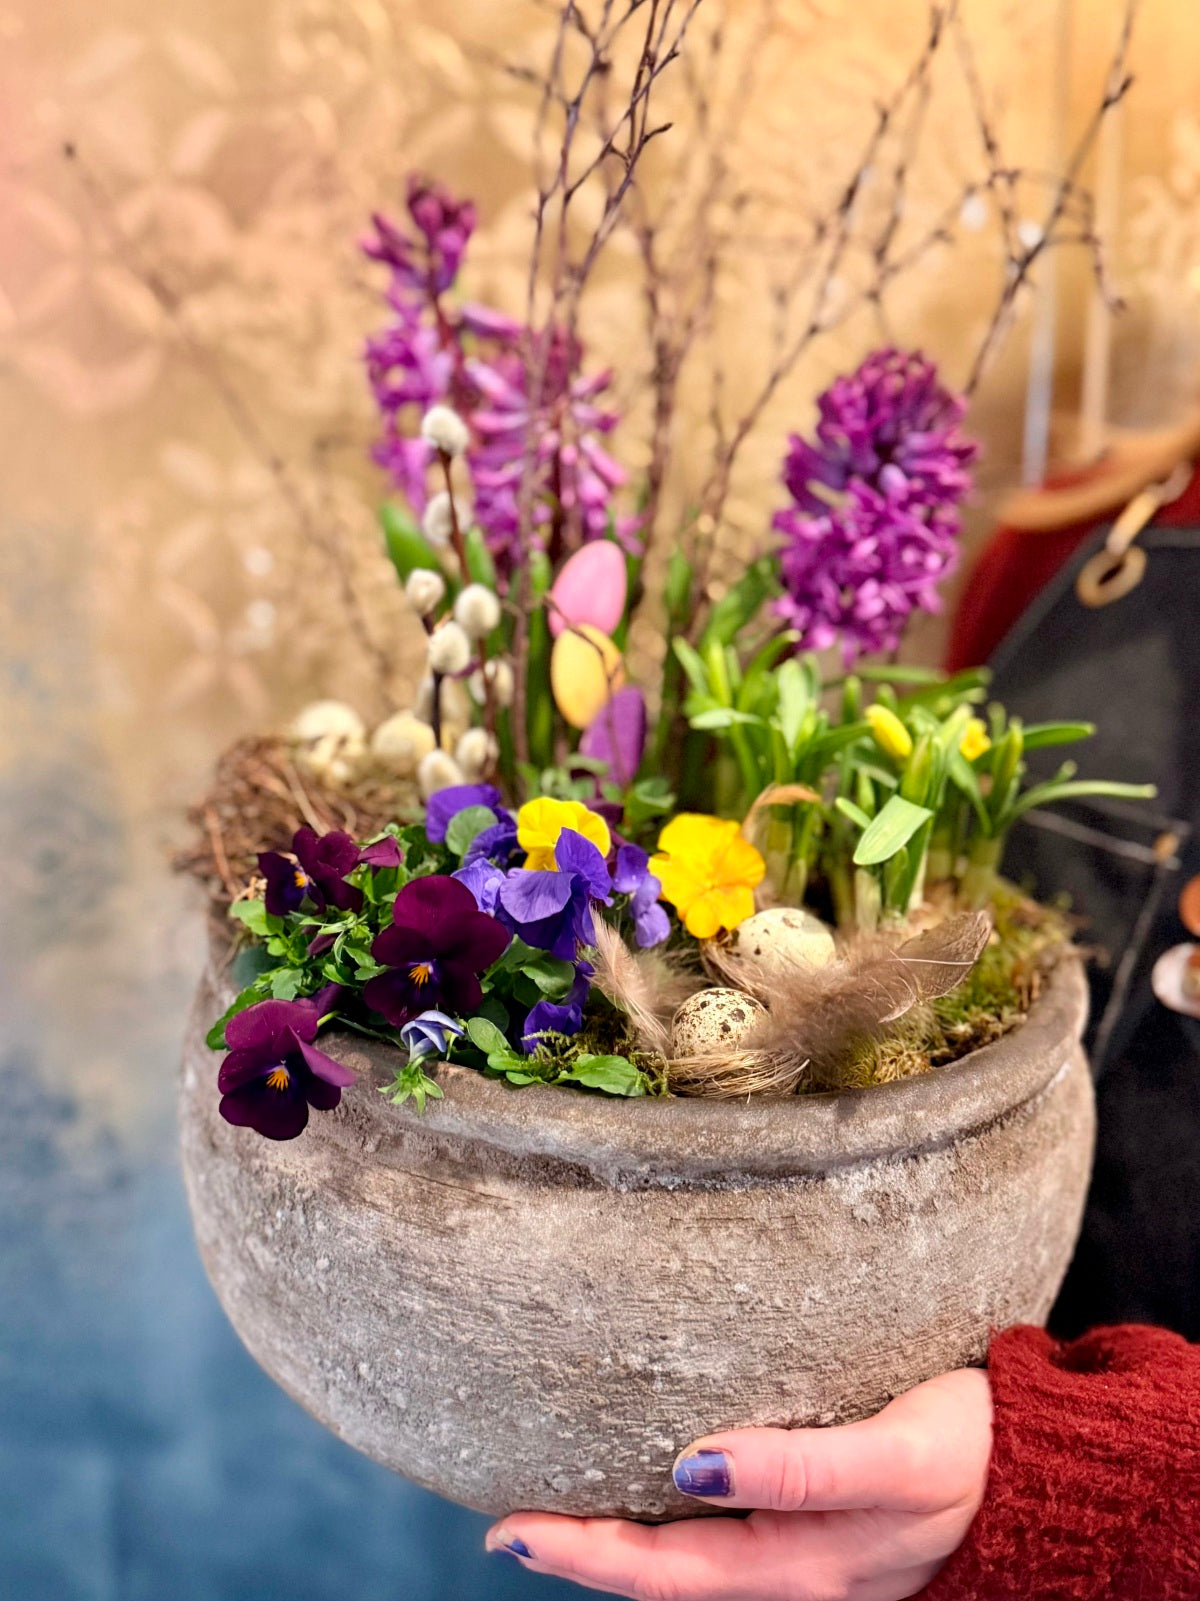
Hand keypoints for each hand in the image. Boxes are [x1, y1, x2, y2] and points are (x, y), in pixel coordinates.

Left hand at [485, 1368, 991, 1600]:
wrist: (1051, 1477)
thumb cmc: (976, 1461)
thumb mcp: (894, 1460)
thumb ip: (800, 1467)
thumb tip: (692, 1465)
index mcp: (800, 1566)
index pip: (664, 1575)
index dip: (582, 1556)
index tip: (508, 1531)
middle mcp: (792, 1571)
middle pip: (665, 1576)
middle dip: (582, 1553)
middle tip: (507, 1520)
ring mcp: (807, 1554)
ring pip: (692, 1562)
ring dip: (621, 1541)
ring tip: (562, 1503)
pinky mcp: (823, 1521)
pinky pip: (728, 1533)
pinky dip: (674, 1518)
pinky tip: (656, 1481)